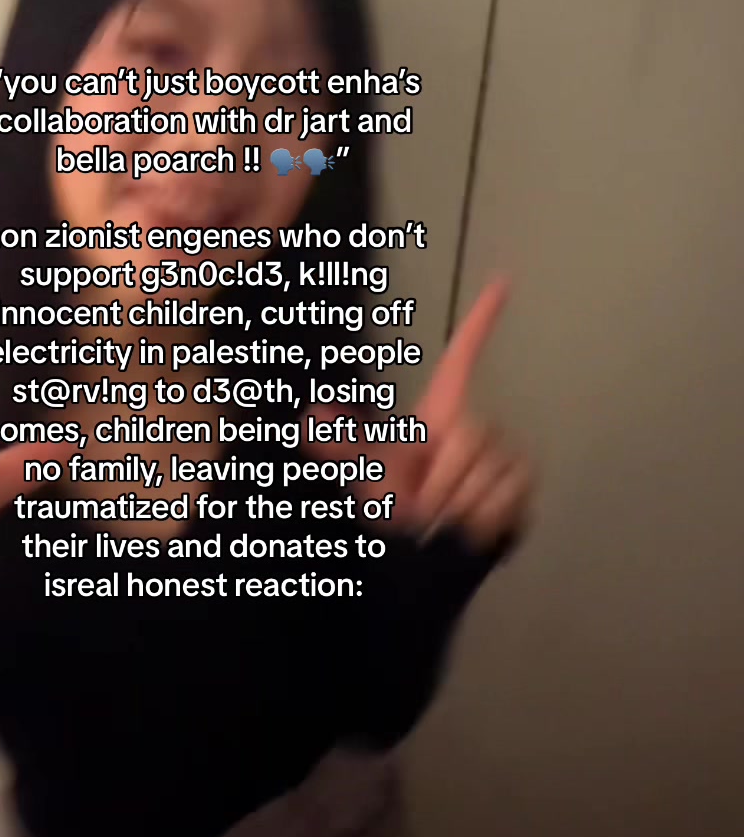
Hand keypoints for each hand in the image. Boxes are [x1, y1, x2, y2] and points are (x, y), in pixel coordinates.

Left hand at [305, 277, 532, 552]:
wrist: (416, 555)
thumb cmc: (389, 505)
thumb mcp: (359, 471)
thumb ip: (338, 443)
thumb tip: (314, 414)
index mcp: (442, 411)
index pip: (462, 357)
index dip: (481, 320)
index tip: (501, 281)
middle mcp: (478, 427)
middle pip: (473, 434)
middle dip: (441, 478)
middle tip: (422, 501)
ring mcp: (504, 454)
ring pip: (488, 470)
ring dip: (455, 503)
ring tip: (441, 514)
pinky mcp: (523, 484)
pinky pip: (507, 494)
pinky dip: (479, 517)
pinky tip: (466, 525)